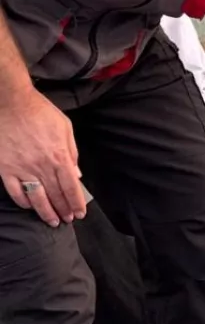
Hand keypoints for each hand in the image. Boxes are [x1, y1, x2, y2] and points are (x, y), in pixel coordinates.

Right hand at [0, 88, 85, 226]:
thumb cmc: (40, 112)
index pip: (71, 187)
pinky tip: (29, 206)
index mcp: (59, 156)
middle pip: (55, 195)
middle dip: (63, 210)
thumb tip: (77, 174)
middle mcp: (42, 166)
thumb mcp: (65, 128)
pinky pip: (15, 191)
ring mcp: (22, 169)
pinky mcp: (5, 168)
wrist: (11, 102)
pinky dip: (23, 202)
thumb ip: (72, 153)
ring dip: (45, 212)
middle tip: (67, 220)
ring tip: (52, 221)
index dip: (76, 203)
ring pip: (36, 198)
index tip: (79, 214)